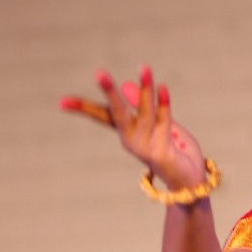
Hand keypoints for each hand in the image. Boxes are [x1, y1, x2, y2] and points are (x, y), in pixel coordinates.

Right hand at [59, 64, 206, 193]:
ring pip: (144, 113)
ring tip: (145, 67)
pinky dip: (164, 105)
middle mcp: (131, 141)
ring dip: (145, 90)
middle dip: (109, 93)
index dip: (82, 108)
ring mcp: (144, 148)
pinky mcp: (160, 153)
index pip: (102, 115)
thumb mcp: (159, 124)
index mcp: (127, 133)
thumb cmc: (175, 152)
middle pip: (117, 113)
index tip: (61, 102)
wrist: (190, 184)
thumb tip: (126, 86)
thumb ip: (145, 107)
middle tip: (99, 73)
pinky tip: (162, 88)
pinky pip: (163, 122)